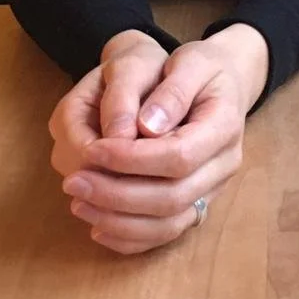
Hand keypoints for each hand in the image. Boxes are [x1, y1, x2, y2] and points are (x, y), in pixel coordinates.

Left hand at [61, 25, 268, 255]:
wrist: (221, 84)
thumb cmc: (201, 67)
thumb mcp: (190, 61)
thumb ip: (172, 91)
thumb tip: (145, 128)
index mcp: (225, 126)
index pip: (178, 156)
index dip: (132, 159)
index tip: (92, 148)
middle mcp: (224, 165)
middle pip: (172, 197)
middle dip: (117, 194)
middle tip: (73, 182)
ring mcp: (212, 189)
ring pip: (168, 224)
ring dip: (119, 221)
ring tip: (77, 203)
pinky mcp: (196, 203)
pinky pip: (165, 233)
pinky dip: (131, 237)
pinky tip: (97, 227)